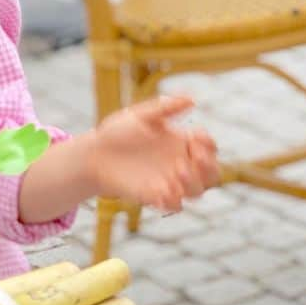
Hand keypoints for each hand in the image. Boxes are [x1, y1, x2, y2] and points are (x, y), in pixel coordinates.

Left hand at [90, 94, 218, 212]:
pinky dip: (173, 200)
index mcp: (180, 142)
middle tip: (195, 156)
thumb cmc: (117, 132)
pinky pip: (174, 205)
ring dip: (193, 182)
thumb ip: (165, 108)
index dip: (208, 144)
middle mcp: (180, 163)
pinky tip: (162, 191)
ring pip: (197, 191)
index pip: (208, 147)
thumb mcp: (140, 115)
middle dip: (209, 166)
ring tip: (176, 170)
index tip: (195, 136)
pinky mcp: (155, 197)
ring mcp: (169, 182)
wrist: (93, 155)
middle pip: (212, 173)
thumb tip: (192, 99)